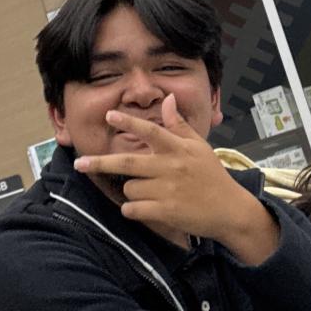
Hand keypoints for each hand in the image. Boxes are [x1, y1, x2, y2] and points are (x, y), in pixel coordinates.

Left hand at [73, 95, 278, 264]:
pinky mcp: (167, 212)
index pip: (151, 130)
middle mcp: (171, 167)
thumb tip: (167, 99)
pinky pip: (134, 209)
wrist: (231, 211)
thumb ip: (179, 124)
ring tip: (148, 193)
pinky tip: (142, 209)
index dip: (129, 122)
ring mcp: (168, 191)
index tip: (109, 115)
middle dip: (100, 163)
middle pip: (128, 163)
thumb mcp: (199, 147)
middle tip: (79, 163)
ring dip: (131, 191)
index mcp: (178, 149)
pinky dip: (131, 210)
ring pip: (130, 188)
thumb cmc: (212, 176)